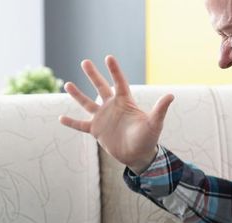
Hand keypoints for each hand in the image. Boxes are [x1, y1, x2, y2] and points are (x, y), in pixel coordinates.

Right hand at [59, 55, 174, 172]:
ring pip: (87, 103)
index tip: (108, 57)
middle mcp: (112, 107)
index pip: (119, 82)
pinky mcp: (96, 130)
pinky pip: (81, 125)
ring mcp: (103, 118)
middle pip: (100, 87)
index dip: (114, 71)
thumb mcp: (154, 123)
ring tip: (67, 84)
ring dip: (77, 94)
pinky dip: (71, 123)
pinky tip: (60, 118)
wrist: (138, 155)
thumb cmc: (148, 138)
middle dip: (93, 75)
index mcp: (125, 102)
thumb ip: (160, 109)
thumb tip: (171, 96)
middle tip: (85, 62)